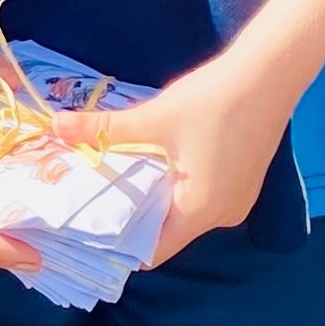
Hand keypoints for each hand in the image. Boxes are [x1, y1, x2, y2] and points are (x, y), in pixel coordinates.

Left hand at [86, 48, 286, 264]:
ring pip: (187, 213)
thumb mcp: (153, 117)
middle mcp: (222, 216)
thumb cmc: (213, 101)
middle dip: (134, 216)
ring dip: (158, 199)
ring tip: (123, 176)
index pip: (153, 251)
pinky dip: (181, 187)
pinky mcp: (245, 182)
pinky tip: (162, 162)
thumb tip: (55, 125)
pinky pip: (204, 198)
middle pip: (169, 232)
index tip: (89, 226)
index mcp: (200, 212)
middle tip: (96, 196)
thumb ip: (104, 129)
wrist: (269, 73)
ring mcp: (238, 200)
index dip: (120, 243)